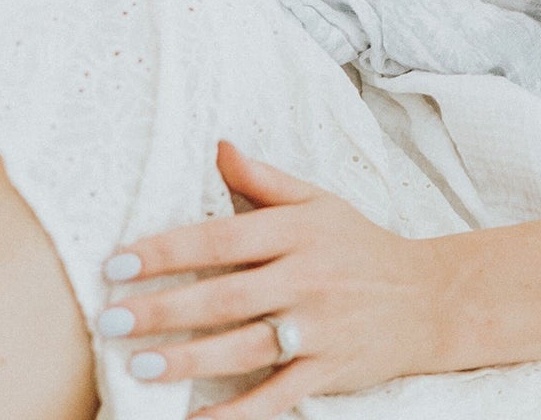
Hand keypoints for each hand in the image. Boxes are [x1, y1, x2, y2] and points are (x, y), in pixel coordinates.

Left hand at [98, 142, 450, 419]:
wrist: (429, 298)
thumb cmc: (360, 246)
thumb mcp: (319, 202)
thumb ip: (263, 180)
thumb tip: (218, 146)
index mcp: (299, 230)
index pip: (223, 236)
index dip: (168, 250)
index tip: (118, 264)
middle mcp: (308, 277)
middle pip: (226, 295)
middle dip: (165, 309)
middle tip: (111, 321)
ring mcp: (320, 328)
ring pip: (246, 347)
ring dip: (190, 359)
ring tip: (139, 366)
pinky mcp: (329, 371)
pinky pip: (275, 396)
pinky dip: (235, 413)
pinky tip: (194, 419)